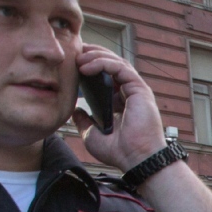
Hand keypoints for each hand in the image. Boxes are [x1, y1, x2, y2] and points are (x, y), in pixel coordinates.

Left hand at [71, 45, 168, 173]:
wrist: (136, 159)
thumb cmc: (119, 152)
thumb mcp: (92, 136)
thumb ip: (84, 122)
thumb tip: (75, 110)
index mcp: (119, 103)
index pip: (104, 77)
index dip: (89, 66)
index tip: (72, 64)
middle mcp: (128, 94)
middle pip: (111, 65)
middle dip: (92, 55)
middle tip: (75, 52)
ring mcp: (135, 90)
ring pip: (116, 63)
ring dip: (96, 56)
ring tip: (78, 58)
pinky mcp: (140, 89)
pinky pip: (120, 68)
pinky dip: (104, 63)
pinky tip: (88, 66)